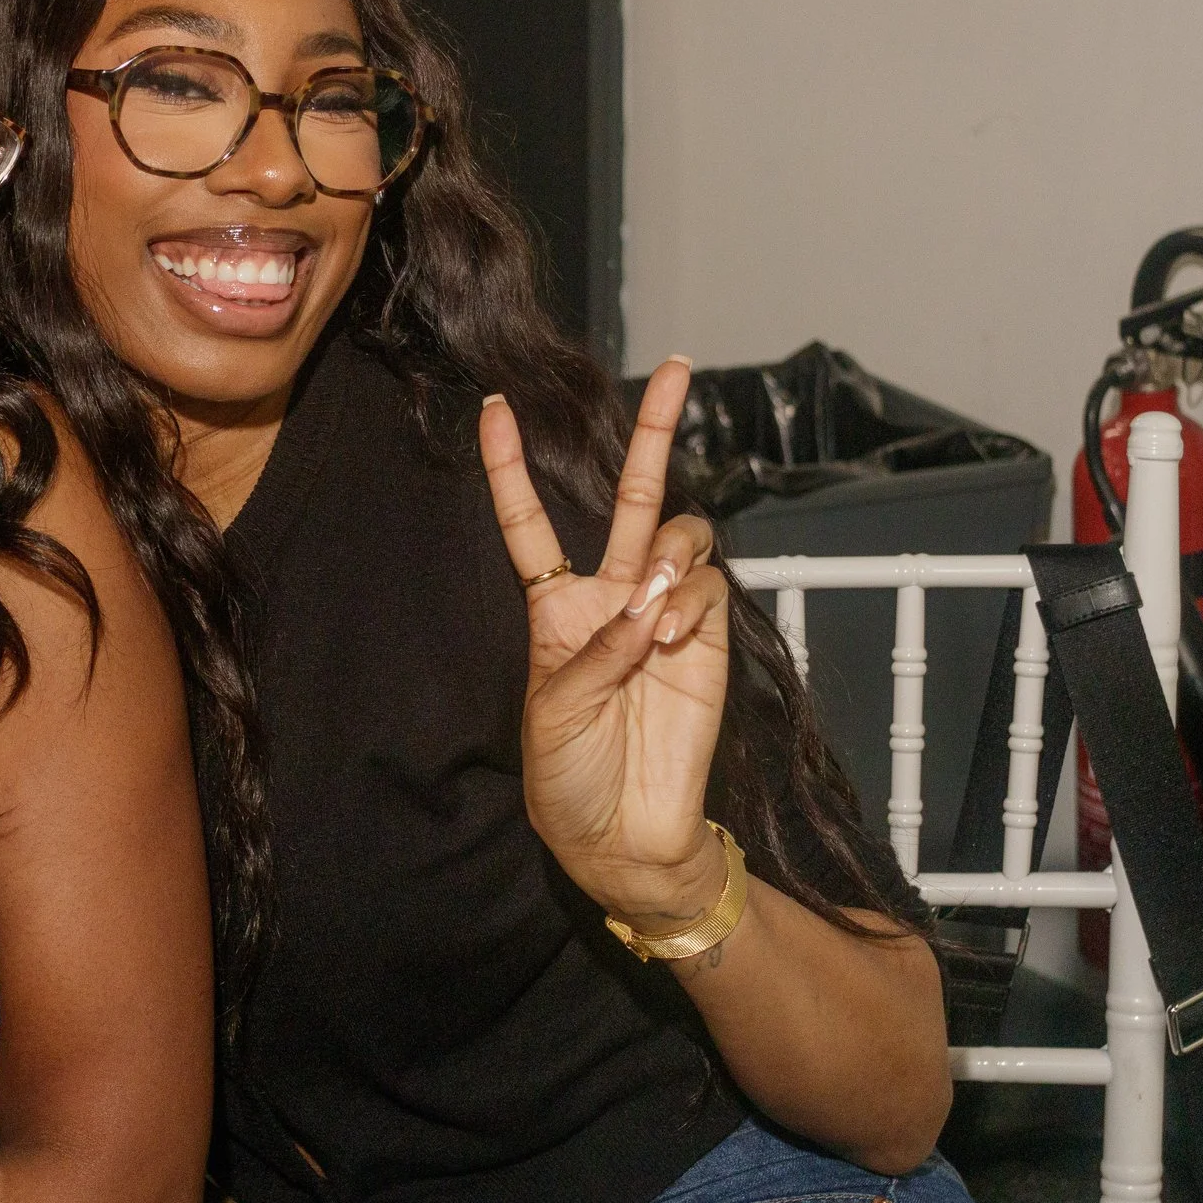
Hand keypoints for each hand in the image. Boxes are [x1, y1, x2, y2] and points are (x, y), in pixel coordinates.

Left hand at [479, 359, 731, 926]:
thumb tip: (653, 603)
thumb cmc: (568, 778)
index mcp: (555, 609)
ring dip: (671, 549)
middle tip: (674, 366)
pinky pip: (709, 585)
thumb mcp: (555, 712)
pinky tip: (672, 635)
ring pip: (681, 532)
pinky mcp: (709, 640)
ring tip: (657, 605)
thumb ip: (596, 651)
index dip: (510, 468)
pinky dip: (691, 597)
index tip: (492, 406)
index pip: (530, 523)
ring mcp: (664, 614)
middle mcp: (612, 598)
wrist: (623, 836)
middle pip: (630, 497)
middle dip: (653, 431)